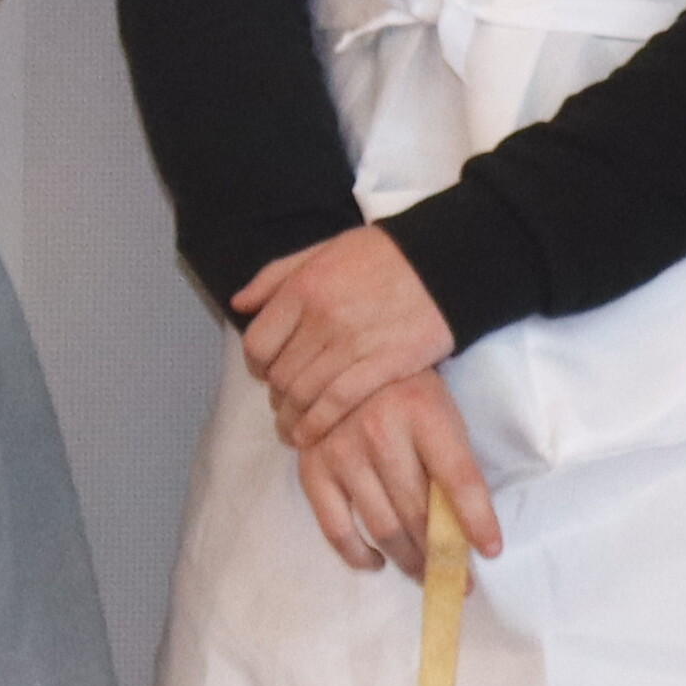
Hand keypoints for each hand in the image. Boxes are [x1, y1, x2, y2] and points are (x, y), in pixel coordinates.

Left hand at [233, 224, 459, 448]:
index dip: (256, 366)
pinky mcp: (384, 364)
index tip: (265, 374)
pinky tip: (311, 436)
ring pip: (303, 393)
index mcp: (303, 288)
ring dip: (292, 417)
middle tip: (283, 404)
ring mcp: (353, 343)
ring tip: (293, 428)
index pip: (258, 343)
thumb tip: (239, 304)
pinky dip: (318, 424)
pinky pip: (338, 402)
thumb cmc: (384, 254)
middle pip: (280, 374)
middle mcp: (322, 317)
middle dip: (276, 396)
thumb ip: (276, 275)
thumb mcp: (323, 249)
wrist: (446, 261)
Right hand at [294, 369, 501, 579]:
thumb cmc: (408, 393)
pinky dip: (357, 555)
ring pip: (383, 527)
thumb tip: (463, 528)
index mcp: (424, 414)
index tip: (490, 551)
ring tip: (425, 574)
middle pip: (419, 512)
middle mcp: (381, 433)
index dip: (476, 520)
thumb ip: (451, 463)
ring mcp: (342, 452)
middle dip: (443, 554)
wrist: (344, 362)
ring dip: (409, 561)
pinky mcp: (313, 468)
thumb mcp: (442, 413)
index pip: (458, 479)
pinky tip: (377, 563)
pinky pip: (336, 528)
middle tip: (461, 579)